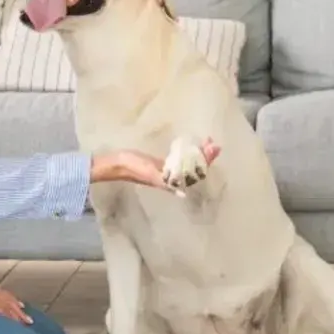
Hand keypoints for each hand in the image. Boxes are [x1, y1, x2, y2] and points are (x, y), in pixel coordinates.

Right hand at [91, 138, 220, 189]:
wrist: (119, 164)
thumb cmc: (135, 168)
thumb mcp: (152, 174)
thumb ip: (166, 181)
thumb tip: (183, 192)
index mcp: (173, 181)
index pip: (196, 173)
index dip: (206, 161)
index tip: (213, 148)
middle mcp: (174, 178)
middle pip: (196, 167)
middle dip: (206, 155)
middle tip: (213, 142)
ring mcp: (169, 171)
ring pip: (190, 163)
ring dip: (199, 153)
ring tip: (207, 141)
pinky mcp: (164, 164)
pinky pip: (181, 159)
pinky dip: (189, 152)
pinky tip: (192, 145)